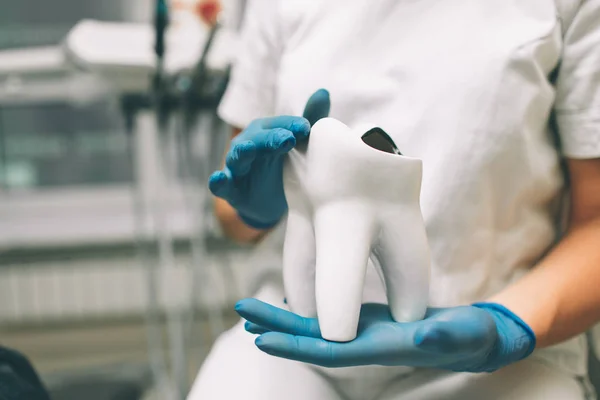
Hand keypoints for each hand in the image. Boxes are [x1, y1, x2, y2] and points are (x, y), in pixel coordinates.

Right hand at [209, 89, 330, 228]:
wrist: (273, 203)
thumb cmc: (285, 167)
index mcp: (265, 132)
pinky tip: (217, 178)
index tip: (307, 128)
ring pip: (237, 157)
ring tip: (248, 148)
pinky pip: (221, 186)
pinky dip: (218, 182)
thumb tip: (323, 92)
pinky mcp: (230, 190)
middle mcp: (247, 144)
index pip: (278, 125)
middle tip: (288, 139)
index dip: (291, 125)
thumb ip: (311, 119)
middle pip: (257, 138)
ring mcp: (236, 167)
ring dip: (242, 152)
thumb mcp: (299, 146)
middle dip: (270, 137)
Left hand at [235, 299, 535, 372]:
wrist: (468, 338)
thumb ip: (443, 337)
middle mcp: (363, 343)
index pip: (330, 350)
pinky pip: (326, 317)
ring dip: (283, 319)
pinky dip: (303, 311)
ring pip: (315, 327)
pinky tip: (285, 302)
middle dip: (277, 328)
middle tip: (242, 313)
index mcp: (379, 347)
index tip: (263, 340)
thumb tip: (422, 338)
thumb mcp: (461, 334)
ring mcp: (361, 332)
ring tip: (250, 311)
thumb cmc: (466, 338)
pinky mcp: (363, 319)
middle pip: (312, 339)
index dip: (297, 345)